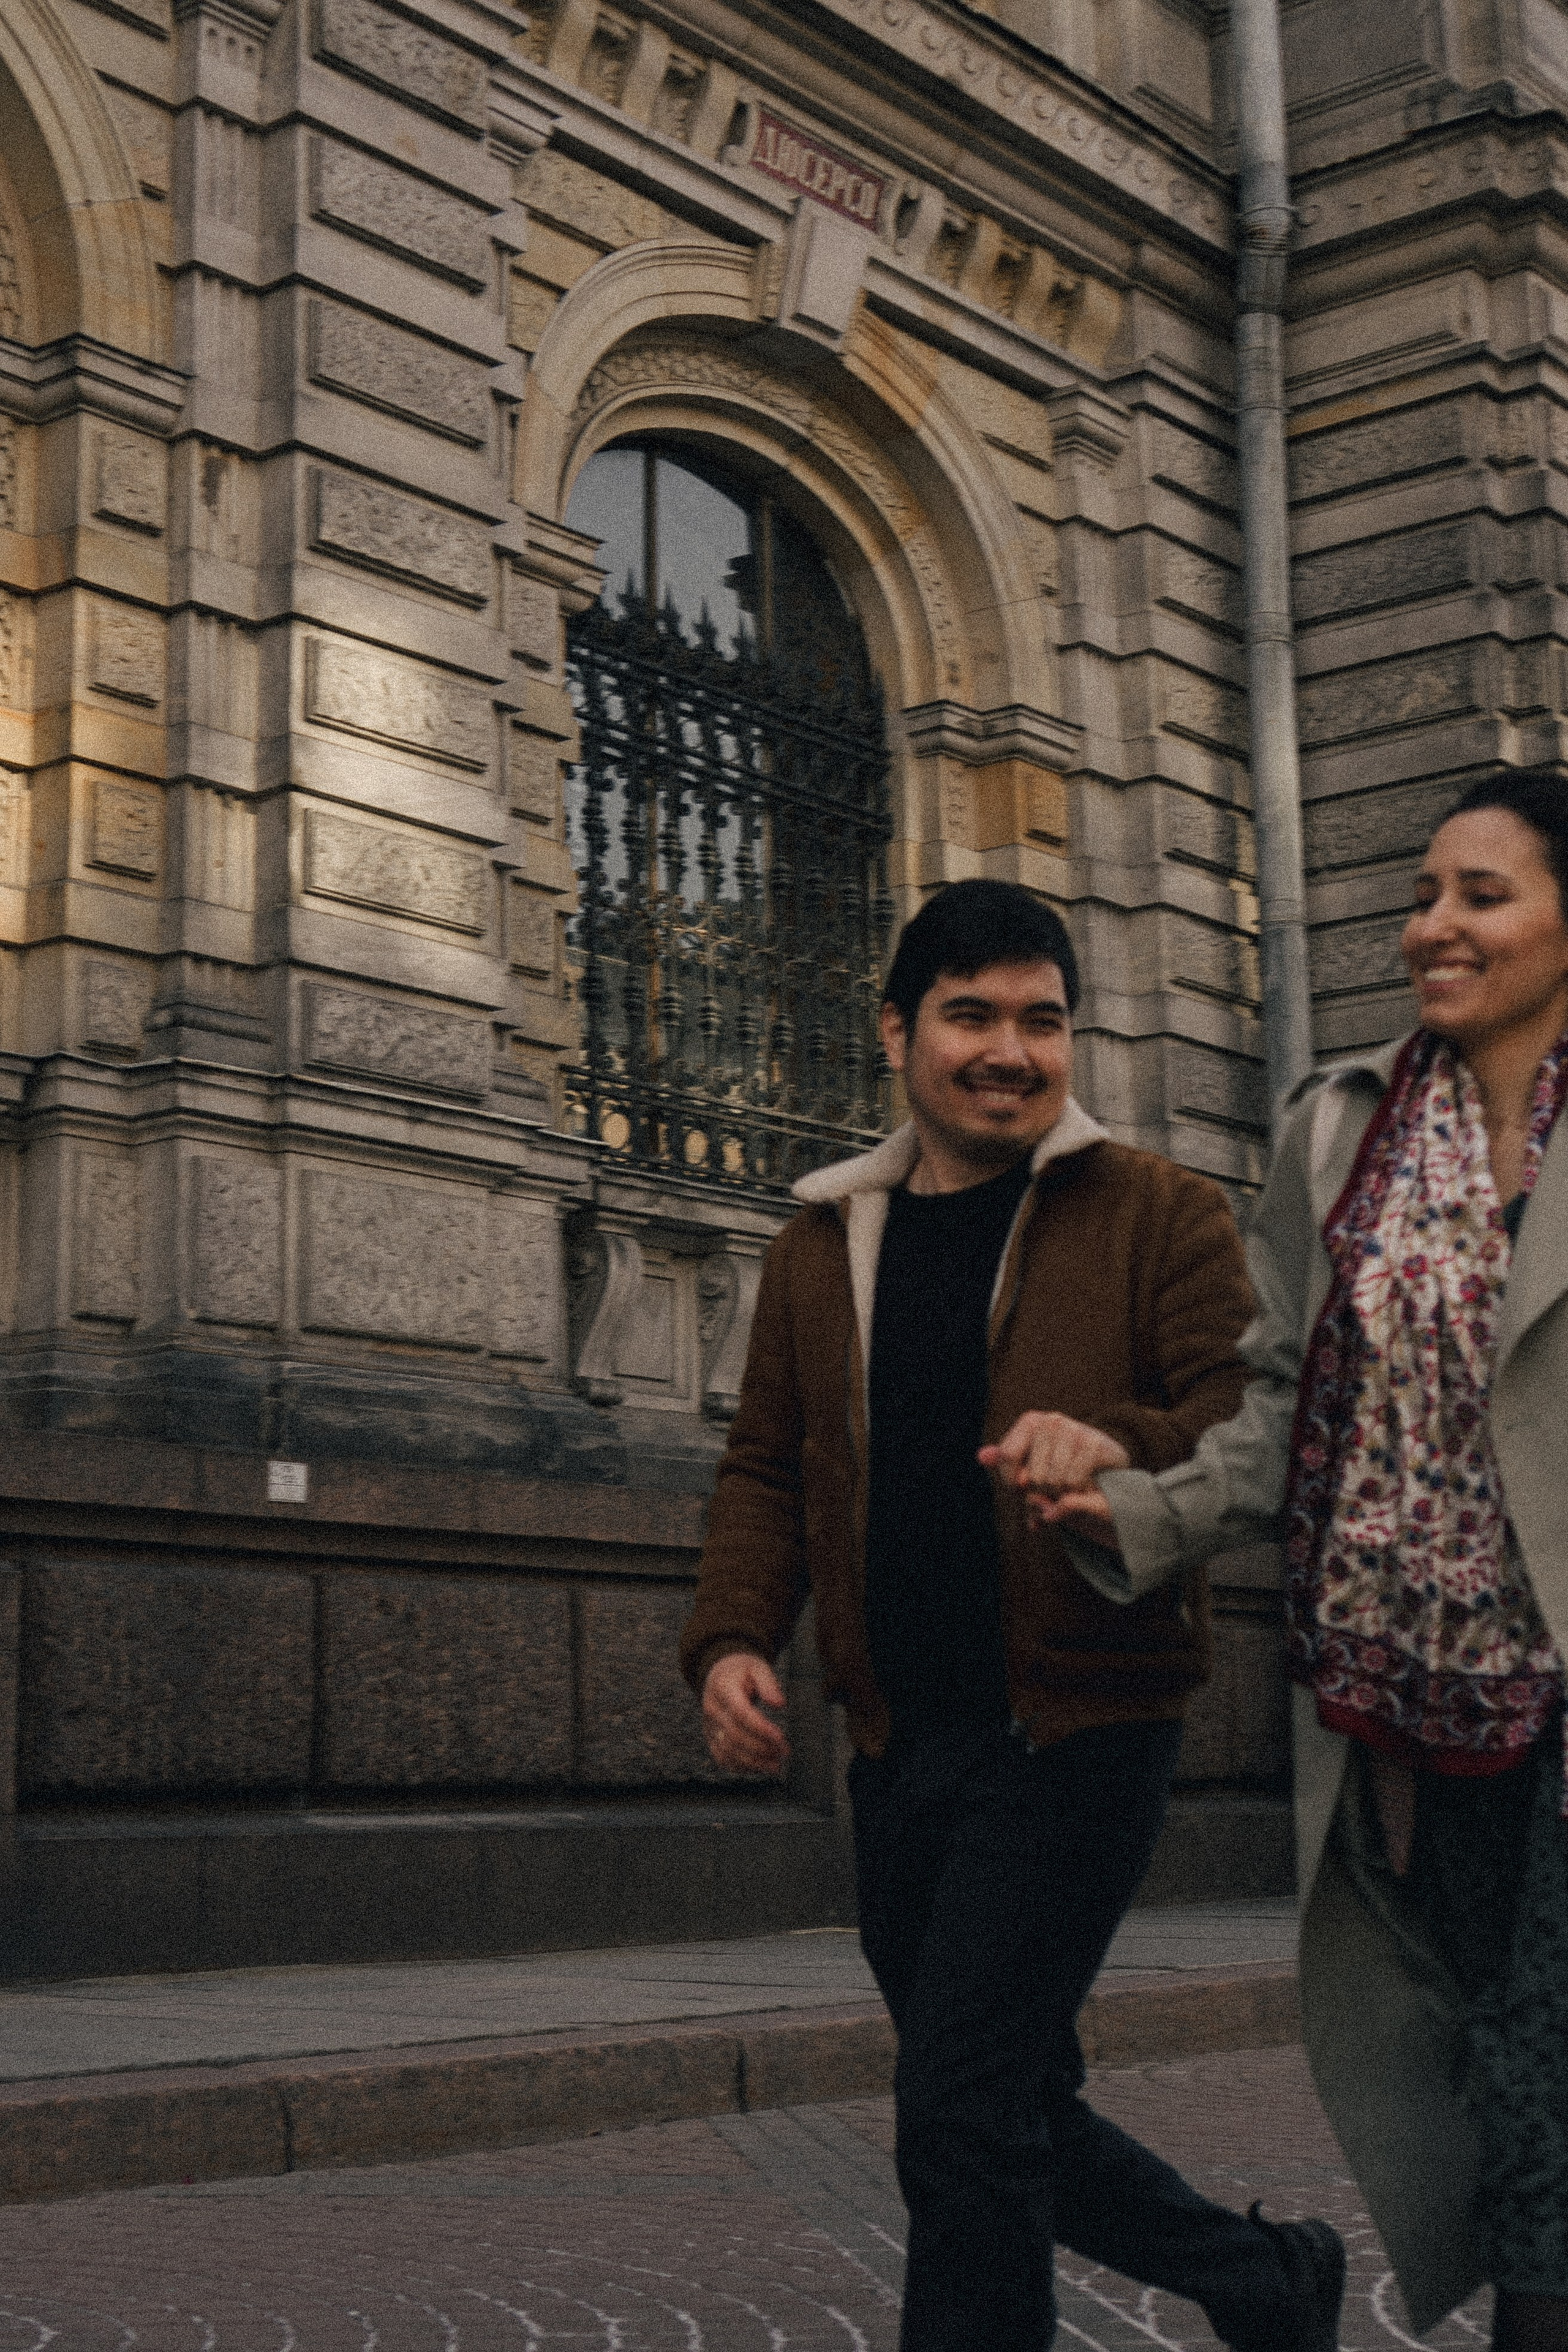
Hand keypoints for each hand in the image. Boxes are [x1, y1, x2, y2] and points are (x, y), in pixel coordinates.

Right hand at [702, 1652, 789, 1776]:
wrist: (719, 1674)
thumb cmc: (742, 1671)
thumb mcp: (757, 1667)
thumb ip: (769, 1683)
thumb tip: (780, 1704)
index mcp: (723, 1688)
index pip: (740, 1712)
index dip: (760, 1728)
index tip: (780, 1737)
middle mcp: (712, 1709)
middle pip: (735, 1735)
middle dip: (762, 1748)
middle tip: (784, 1752)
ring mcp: (709, 1726)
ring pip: (728, 1751)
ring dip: (754, 1762)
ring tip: (776, 1765)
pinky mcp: (711, 1738)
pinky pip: (723, 1758)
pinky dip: (741, 1767)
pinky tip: (760, 1767)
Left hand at [978, 1411, 1129, 1543]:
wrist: (1104, 1463)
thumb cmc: (1059, 1464)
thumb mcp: (1029, 1462)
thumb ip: (1004, 1460)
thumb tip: (982, 1456)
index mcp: (1031, 1421)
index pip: (1006, 1456)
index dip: (1011, 1481)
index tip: (1021, 1488)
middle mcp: (1052, 1420)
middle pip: (1032, 1475)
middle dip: (1040, 1492)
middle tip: (1052, 1487)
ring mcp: (1075, 1430)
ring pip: (1053, 1481)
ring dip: (1059, 1494)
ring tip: (1067, 1486)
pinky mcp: (1095, 1444)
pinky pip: (1074, 1482)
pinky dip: (1076, 1491)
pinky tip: (1083, 1483)